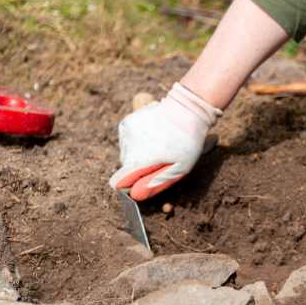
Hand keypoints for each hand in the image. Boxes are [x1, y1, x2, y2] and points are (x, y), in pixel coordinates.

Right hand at [108, 83, 221, 200]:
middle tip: (161, 160)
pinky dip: (137, 141)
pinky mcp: (127, 122)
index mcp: (140, 160)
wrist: (186, 109)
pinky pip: (127, 140)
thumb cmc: (187, 142)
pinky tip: (153, 135)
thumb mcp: (180, 168)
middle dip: (140, 168)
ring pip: (127, 153)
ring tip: (160, 145)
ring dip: (139, 154)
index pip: (118, 182)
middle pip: (126, 167)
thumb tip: (135, 195)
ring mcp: (126, 133)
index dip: (129, 186)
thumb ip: (156, 183)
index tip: (141, 183)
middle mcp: (128, 146)